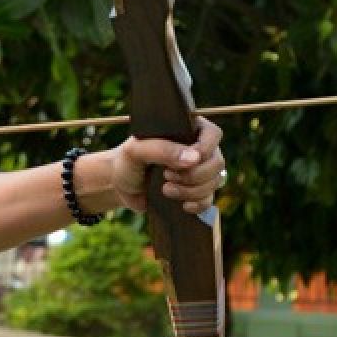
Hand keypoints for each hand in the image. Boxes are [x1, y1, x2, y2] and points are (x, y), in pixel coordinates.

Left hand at [109, 117, 223, 213]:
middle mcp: (198, 149)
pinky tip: (182, 205)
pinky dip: (198, 204)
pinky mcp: (196, 192)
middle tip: (167, 176)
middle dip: (193, 175)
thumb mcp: (136, 151)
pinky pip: (209, 200)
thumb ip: (162, 150)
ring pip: (215, 182)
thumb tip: (194, 158)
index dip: (205, 150)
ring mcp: (200, 171)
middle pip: (217, 162)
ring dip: (192, 191)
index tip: (184, 163)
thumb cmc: (127, 161)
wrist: (120, 185)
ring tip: (166, 189)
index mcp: (187, 130)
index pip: (213, 135)